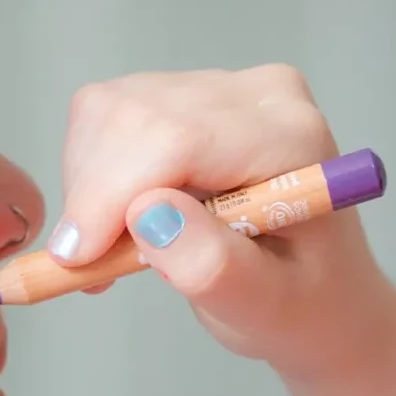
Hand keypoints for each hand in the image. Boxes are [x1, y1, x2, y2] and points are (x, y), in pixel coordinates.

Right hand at [50, 65, 395, 381]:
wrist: (318, 292)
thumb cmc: (298, 304)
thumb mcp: (263, 308)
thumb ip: (212, 266)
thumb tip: (148, 215)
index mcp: (292, 140)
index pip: (178, 138)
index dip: (112, 193)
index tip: (77, 258)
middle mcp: (260, 96)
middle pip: (134, 116)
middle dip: (93, 195)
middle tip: (94, 268)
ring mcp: (220, 86)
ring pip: (107, 111)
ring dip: (88, 187)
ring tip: (116, 251)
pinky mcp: (186, 93)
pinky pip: (105, 116)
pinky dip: (91, 174)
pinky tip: (121, 221)